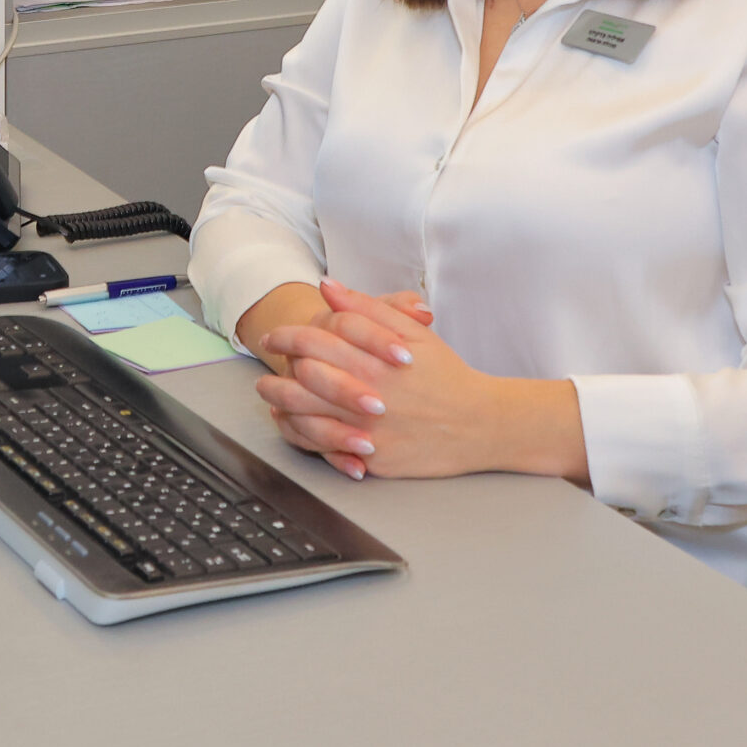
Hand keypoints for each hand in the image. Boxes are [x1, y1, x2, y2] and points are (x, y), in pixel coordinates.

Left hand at [255, 278, 501, 480]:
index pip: (314, 341)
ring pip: (307, 418)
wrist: (480, 424)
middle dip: (275, 372)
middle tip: (266, 367)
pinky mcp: (374, 460)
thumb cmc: (446, 375)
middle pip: (302, 381)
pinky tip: (293, 425)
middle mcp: (367, 395)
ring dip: (281, 405)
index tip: (274, 336)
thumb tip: (328, 286)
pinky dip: (304, 437)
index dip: (287, 335)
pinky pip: (327, 450)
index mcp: (374, 359)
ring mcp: (369, 431)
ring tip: (270, 396)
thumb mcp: (413, 332)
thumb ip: (366, 308)